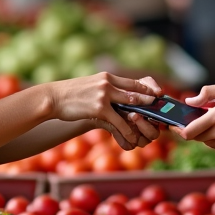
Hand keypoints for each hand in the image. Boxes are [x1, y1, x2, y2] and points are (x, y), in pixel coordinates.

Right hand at [46, 72, 160, 148]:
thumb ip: (105, 88)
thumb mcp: (90, 86)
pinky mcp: (99, 108)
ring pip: (131, 105)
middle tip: (162, 110)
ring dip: (143, 116)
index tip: (158, 95)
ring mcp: (104, 94)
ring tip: (152, 126)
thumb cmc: (70, 94)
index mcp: (107, 77)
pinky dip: (128, 130)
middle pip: (136, 92)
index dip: (147, 89)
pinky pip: (119, 120)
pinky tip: (133, 138)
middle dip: (151, 102)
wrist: (52, 98)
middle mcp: (108, 83)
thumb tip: (116, 95)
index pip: (133, 82)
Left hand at [176, 83, 214, 148]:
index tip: (172, 123)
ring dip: (198, 132)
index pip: (189, 131)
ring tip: (203, 119)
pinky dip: (208, 136)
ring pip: (201, 140)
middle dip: (187, 129)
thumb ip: (207, 92)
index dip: (177, 129)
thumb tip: (190, 101)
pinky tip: (214, 125)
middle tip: (185, 119)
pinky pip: (211, 143)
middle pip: (193, 137)